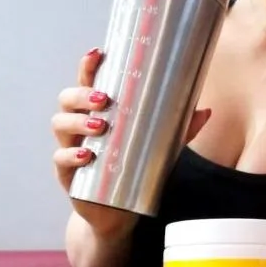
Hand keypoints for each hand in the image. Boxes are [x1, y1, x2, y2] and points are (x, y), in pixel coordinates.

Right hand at [51, 47, 210, 227]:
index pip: (87, 82)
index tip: (97, 53)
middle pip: (67, 98)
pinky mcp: (67, 175)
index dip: (88, 66)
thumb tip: (205, 110)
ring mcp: (70, 148)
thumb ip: (180, 130)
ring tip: (101, 125)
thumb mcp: (161, 148)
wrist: (117, 213)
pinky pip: (60, 159)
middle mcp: (79, 126)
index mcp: (97, 112)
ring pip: (60, 123)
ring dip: (78, 120)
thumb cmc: (135, 170)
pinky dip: (71, 154)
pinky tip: (88, 155)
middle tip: (104, 99)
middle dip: (82, 94)